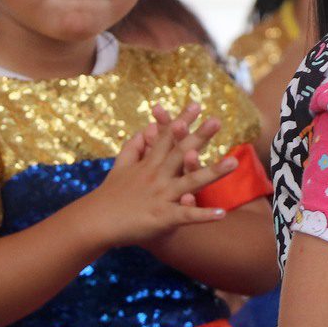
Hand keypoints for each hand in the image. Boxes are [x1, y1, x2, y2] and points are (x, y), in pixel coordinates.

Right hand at [71, 107, 233, 247]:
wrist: (94, 222)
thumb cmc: (109, 196)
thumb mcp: (120, 166)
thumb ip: (133, 147)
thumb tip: (144, 129)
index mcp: (148, 165)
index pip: (167, 138)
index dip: (182, 121)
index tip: (196, 104)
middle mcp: (156, 177)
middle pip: (180, 153)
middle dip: (200, 136)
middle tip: (217, 120)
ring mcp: (160, 196)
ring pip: (190, 182)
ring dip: (213, 172)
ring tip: (233, 162)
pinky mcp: (162, 218)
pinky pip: (186, 216)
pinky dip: (203, 215)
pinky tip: (222, 213)